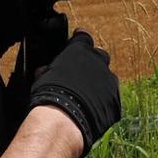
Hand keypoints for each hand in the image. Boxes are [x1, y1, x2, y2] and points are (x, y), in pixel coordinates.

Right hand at [27, 30, 120, 157]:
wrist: (64, 119)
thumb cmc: (51, 94)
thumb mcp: (43, 76)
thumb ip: (49, 69)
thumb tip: (43, 70)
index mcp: (80, 51)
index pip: (83, 38)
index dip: (79, 39)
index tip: (78, 38)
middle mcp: (99, 63)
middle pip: (99, 56)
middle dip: (93, 63)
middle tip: (82, 73)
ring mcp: (110, 82)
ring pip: (107, 79)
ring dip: (99, 85)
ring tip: (85, 96)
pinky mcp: (115, 102)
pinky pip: (110, 99)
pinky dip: (103, 103)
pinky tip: (91, 111)